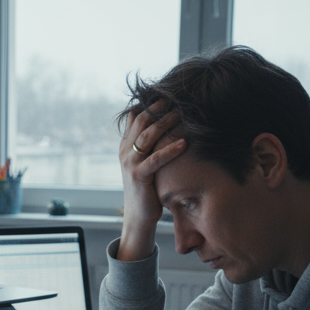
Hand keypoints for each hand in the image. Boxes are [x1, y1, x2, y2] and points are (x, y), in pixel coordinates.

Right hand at [118, 104, 185, 261]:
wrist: (138, 217)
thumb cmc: (147, 190)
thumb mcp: (144, 163)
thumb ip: (148, 146)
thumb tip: (161, 126)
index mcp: (125, 146)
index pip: (135, 116)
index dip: (150, 102)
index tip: (168, 93)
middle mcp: (125, 152)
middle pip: (140, 120)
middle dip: (159, 107)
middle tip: (177, 96)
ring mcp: (130, 164)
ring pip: (147, 136)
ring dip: (166, 123)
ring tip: (182, 112)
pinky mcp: (139, 177)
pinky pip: (156, 159)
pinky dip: (170, 149)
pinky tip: (185, 142)